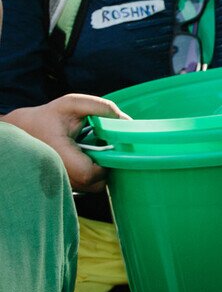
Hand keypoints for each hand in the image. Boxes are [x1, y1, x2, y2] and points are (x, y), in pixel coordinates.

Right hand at [1, 94, 123, 190]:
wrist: (26, 129)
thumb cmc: (48, 117)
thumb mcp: (71, 104)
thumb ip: (99, 107)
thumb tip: (125, 120)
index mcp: (59, 154)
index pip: (89, 173)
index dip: (105, 164)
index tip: (108, 149)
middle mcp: (59, 173)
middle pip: (95, 184)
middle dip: (108, 167)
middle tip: (105, 149)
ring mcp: (61, 181)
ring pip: (92, 187)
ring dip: (101, 171)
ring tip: (95, 152)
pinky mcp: (64, 184)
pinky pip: (87, 186)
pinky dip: (94, 175)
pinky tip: (89, 159)